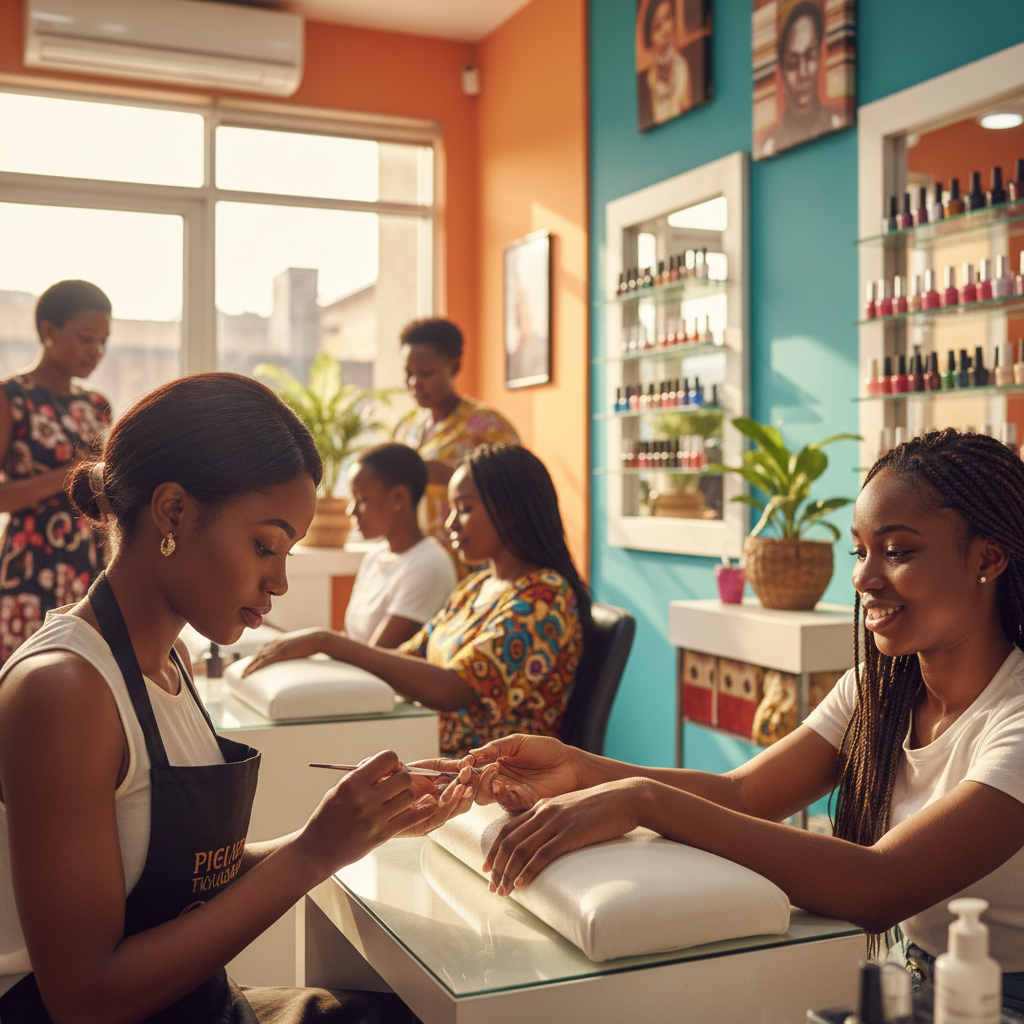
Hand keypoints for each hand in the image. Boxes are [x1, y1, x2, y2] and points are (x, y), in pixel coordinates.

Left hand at [243, 628, 329, 675]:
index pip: (265, 648)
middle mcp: (275, 642)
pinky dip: (253, 668)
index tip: (253, 662)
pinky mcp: (278, 654)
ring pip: (257, 658)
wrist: (316, 638)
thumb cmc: (314, 642)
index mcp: (281, 640)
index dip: (258, 656)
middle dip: (250, 662)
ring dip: (249, 667)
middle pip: (258, 653)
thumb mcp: (303, 645)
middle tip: (244, 671)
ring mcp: (276, 648)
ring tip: (243, 675)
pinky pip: (262, 662)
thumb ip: (298, 649)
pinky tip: (248, 674)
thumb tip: (302, 655)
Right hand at [300, 750, 431, 876]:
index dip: (393, 762)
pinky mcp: (383, 834)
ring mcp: (375, 818)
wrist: (318, 850)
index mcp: (352, 783)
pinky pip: (412, 818)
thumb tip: (387, 764)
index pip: (387, 758)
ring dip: (406, 796)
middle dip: (402, 778)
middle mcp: (365, 799)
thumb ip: (362, 776)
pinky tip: (427, 806)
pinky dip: (423, 810)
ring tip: (397, 801)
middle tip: (396, 785)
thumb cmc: (328, 817)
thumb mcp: (339, 789)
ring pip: (409, 796)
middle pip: (403, 777)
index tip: (390, 770)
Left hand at [393, 762, 481, 837]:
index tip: (474, 764)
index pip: (466, 787)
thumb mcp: (427, 768)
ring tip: (463, 783)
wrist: (376, 788)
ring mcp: (435, 816)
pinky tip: (452, 791)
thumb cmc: (400, 777)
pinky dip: (450, 804)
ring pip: (457, 809)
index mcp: (445, 792)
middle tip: (470, 773)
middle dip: (471, 786)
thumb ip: (447, 765)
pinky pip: (442, 816)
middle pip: (466, 800)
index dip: (473, 777)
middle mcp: (443, 805)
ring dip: (462, 795)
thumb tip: (468, 761)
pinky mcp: (425, 826)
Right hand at [463, 735, 581, 812]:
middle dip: (469, 780)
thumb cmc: (544, 750)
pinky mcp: (521, 803)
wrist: (569, 763)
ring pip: (485, 796)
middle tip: (470, 771)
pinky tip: (499, 784)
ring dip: (483, 785)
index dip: (466, 768)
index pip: (474, 769)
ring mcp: (509, 792)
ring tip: (492, 771)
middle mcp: (499, 780)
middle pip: (474, 785)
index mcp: (496, 764)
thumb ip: (494, 748)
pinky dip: (498, 795)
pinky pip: (504, 802)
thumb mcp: (516, 743)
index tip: (464, 762)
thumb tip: (470, 754)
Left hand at [484, 780, 643, 895]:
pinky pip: (543, 854)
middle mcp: (544, 812)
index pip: (507, 829)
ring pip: (522, 849)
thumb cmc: (601, 807)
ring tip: (503, 891)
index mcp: (541, 805)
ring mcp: (556, 822)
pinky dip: (528, 871)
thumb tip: (542, 840)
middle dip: (497, 867)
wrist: (625, 798)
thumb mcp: (570, 809)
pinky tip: (521, 884)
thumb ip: (553, 820)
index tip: (487, 868)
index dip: (494, 850)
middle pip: (510, 841)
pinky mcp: (570, 833)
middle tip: (492, 887)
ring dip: (508, 873)